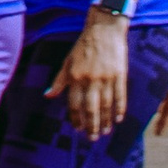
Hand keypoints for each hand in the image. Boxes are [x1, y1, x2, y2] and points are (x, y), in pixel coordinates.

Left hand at [48, 15, 128, 143]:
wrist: (104, 29)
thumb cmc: (83, 46)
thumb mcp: (68, 61)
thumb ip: (60, 80)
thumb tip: (48, 95)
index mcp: (75, 75)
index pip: (74, 103)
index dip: (75, 118)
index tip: (77, 129)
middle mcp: (90, 78)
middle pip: (91, 108)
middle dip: (91, 126)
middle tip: (92, 138)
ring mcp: (106, 77)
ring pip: (106, 106)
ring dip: (105, 121)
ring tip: (105, 132)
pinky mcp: (119, 75)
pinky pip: (120, 97)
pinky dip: (119, 109)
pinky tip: (118, 119)